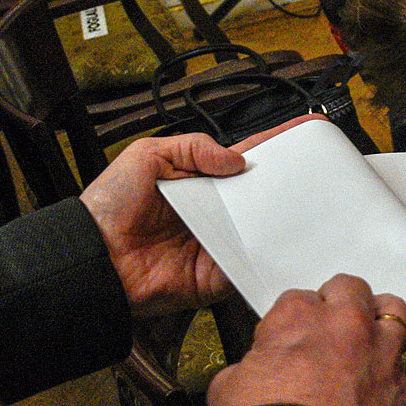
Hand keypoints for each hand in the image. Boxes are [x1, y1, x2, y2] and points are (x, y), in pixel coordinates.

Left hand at [79, 116, 318, 315]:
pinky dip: (262, 258)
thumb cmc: (108, 208)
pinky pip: (246, 267)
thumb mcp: (147, 155)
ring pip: (261, 231)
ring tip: (304, 204)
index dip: (275, 145)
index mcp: (200, 181)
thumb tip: (237, 160)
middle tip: (312, 172)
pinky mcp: (215, 276)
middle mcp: (213, 213)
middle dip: (288, 185)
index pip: (246, 159)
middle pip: (261, 196)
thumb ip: (193, 148)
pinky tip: (278, 244)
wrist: (93, 257)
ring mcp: (216, 244)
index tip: (304, 129)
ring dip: (280, 220)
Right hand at [207, 274, 405, 405]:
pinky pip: (402, 365)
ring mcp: (379, 356)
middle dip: (338, 304)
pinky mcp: (402, 391)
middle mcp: (345, 328)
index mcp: (298, 318)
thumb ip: (252, 366)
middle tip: (328, 326)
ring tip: (368, 335)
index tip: (290, 338)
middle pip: (351, 291)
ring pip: (392, 313)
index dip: (293, 321)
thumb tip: (257, 374)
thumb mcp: (228, 389)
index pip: (299, 298)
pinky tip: (376, 383)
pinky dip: (390, 369)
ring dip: (378, 321)